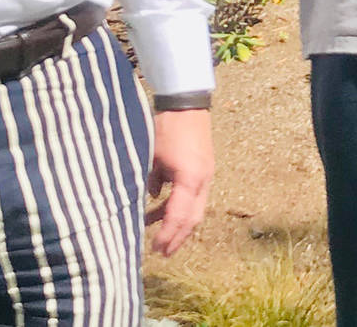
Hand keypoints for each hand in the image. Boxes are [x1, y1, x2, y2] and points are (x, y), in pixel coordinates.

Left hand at [144, 109, 212, 255]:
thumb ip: (150, 181)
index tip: (156, 248)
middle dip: (178, 237)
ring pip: (194, 208)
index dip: (167, 234)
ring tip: (157, 234)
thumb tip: (151, 199)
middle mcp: (202, 180)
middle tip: (162, 252)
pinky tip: (159, 204)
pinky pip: (193, 195)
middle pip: (193, 218)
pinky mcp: (203, 168)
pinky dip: (179, 205)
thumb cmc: (167, 127)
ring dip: (177, 222)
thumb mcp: (151, 156)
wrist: (186, 104)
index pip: (179, 216)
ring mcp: (205, 174)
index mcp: (190, 179)